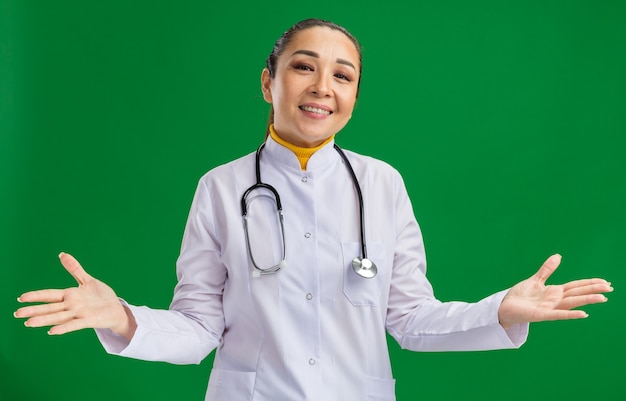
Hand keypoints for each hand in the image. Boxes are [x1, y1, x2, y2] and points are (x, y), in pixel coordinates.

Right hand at [14, 252, 136, 339]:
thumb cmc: (101, 296)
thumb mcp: (87, 280)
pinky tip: (51, 331)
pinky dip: (64, 327)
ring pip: (58, 316)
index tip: (21, 298)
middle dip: (34, 310)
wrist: (116, 309)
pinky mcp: (89, 320)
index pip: (50, 295)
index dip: (36, 296)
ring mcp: (79, 313)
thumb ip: (74, 269)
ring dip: (44, 320)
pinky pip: (74, 324)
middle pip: (50, 307)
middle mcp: (71, 305)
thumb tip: (62, 254)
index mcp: (70, 295)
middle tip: (17, 314)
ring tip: (29, 323)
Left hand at [498, 254, 612, 329]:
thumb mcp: (535, 280)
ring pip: (572, 302)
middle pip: (578, 293)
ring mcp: (550, 308)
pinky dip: (570, 314)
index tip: (605, 282)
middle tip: (610, 288)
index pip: (576, 286)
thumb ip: (547, 269)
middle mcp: (555, 300)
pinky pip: (558, 314)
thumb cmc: (520, 296)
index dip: (590, 283)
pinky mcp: (542, 315)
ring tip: (602, 298)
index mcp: (554, 292)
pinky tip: (584, 314)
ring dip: (587, 300)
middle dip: (593, 290)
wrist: (505, 307)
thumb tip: (558, 256)